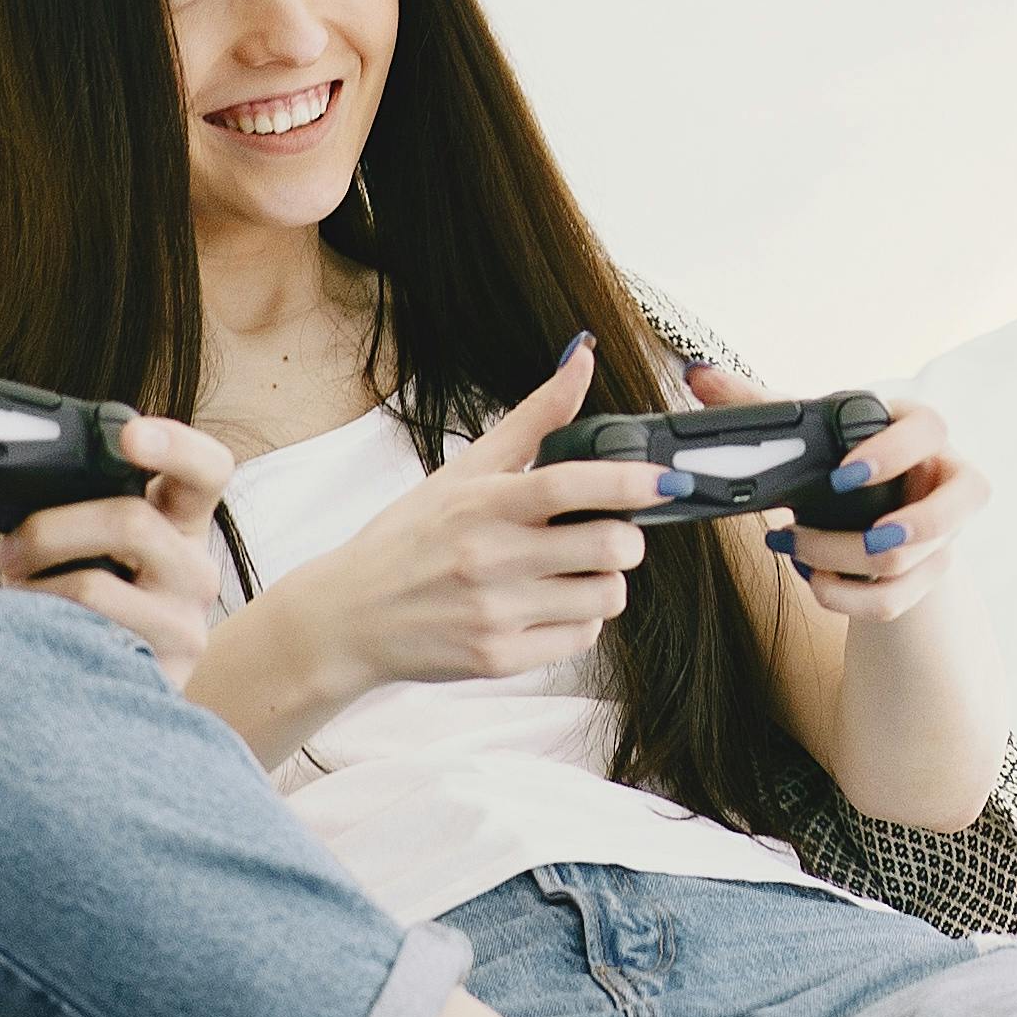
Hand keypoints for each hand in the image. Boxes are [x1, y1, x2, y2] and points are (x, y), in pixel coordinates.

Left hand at [0, 418, 236, 688]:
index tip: (128, 435)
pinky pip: (82, 639)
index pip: (207, 468)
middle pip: (130, 522)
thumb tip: (16, 481)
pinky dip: (41, 629)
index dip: (174, 444)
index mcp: (183, 519)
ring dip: (33, 587)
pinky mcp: (160, 673)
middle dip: (49, 529)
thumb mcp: (100, 544)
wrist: (110, 684)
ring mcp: (184, 624)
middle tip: (10, 549)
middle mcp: (198, 569)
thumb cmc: (89, 600)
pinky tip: (35, 634)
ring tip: (16, 597)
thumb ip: (85, 506)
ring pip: (94, 586)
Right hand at [283, 337, 653, 691]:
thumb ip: (533, 419)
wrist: (350, 616)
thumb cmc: (410, 537)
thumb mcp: (464, 471)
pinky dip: (580, 620)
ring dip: (605, 582)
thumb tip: (580, 358)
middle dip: (627, 539)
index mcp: (483, 505)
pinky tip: (549, 605)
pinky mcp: (499, 659)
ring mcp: (495, 614)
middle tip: (609, 533)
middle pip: (607, 548)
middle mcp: (490, 559)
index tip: (666, 479)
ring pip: (605, 598)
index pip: (568, 486)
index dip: (628, 482)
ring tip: (575, 571)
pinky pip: (581, 639)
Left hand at [714, 363, 985, 625]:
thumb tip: (699, 375)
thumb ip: (762, 405)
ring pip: (915, 560)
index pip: (929, 429)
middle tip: (860, 535)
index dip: (893, 453)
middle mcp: (946, 478)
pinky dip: (847, 598)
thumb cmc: (845, 464)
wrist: (873, 518)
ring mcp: (945, 532)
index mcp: (918, 431)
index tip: (842, 475)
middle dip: (908, 526)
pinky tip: (815, 580)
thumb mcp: (813, 434)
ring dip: (847, 562)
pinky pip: (897, 600)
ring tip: (798, 552)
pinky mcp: (930, 574)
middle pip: (958, 502)